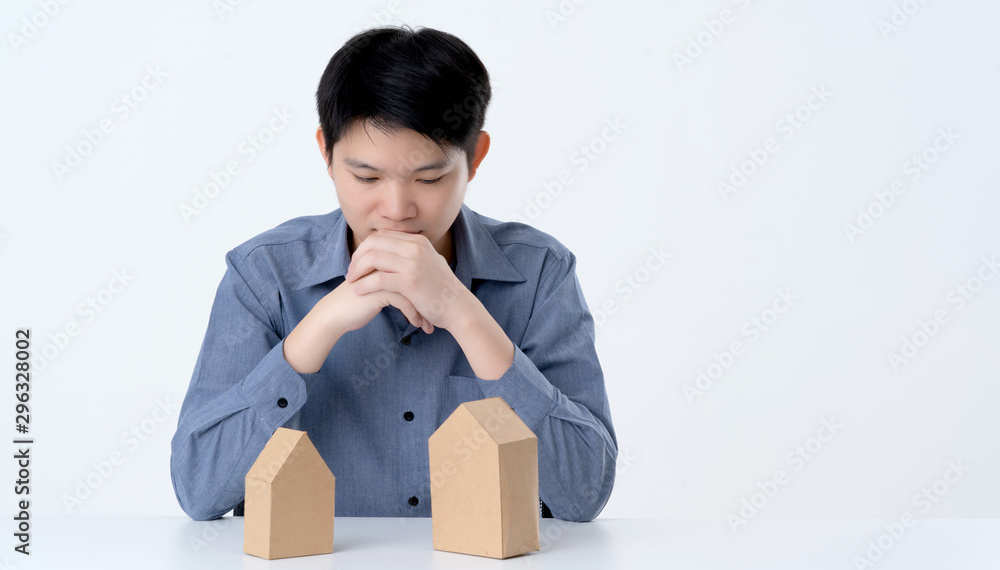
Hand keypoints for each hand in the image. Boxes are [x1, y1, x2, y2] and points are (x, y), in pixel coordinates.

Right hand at [282, 272, 428, 373]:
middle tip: (438, 316)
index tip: (436, 305)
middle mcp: (387, 264)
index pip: (418, 271)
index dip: (428, 289)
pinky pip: (405, 301)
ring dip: (424, 310)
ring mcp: (383, 274)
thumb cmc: (358, 303)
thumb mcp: (380, 288)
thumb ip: (396, 282)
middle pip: (419, 279)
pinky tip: (418, 325)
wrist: (335, 314)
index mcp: (389, 260)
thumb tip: (420, 288)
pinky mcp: (379, 289)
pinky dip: (414, 315)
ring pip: (414, 290)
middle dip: (430, 300)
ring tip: (429, 324)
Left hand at [345, 230, 468, 332]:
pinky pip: (378, 279)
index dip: (365, 247)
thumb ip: (413, 253)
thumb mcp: (430, 262)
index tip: (358, 261)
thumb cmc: (441, 290)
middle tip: (351, 271)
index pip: (382, 235)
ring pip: (373, 258)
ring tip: (351, 281)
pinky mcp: (410, 281)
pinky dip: (364, 284)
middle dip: (358, 256)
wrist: (458, 307)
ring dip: (357, 270)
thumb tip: (394, 249)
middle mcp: (415, 247)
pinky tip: (358, 291)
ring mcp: (413, 263)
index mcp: (418, 241)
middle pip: (374, 243)